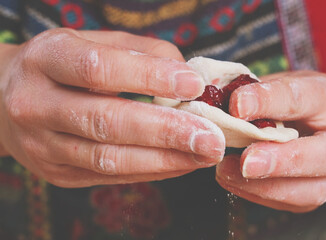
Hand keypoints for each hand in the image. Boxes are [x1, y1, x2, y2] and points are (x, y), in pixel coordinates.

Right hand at [0, 29, 224, 186]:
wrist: (6, 100)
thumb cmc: (65, 66)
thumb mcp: (95, 42)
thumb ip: (142, 52)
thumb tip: (189, 76)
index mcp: (46, 59)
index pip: (99, 69)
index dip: (149, 77)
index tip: (193, 85)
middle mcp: (35, 104)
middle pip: (105, 121)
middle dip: (166, 131)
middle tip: (210, 136)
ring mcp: (43, 145)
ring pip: (108, 158)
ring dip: (164, 159)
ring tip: (204, 155)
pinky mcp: (57, 173)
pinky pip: (110, 176)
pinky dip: (152, 171)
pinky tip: (182, 163)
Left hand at [216, 71, 325, 211]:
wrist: (320, 122)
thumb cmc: (294, 100)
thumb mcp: (278, 83)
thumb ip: (255, 92)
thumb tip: (219, 102)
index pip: (301, 98)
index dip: (268, 101)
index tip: (236, 105)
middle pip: (325, 155)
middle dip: (282, 160)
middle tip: (247, 162)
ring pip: (313, 190)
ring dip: (267, 186)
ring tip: (227, 173)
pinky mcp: (320, 193)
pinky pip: (293, 203)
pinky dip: (259, 195)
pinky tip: (233, 182)